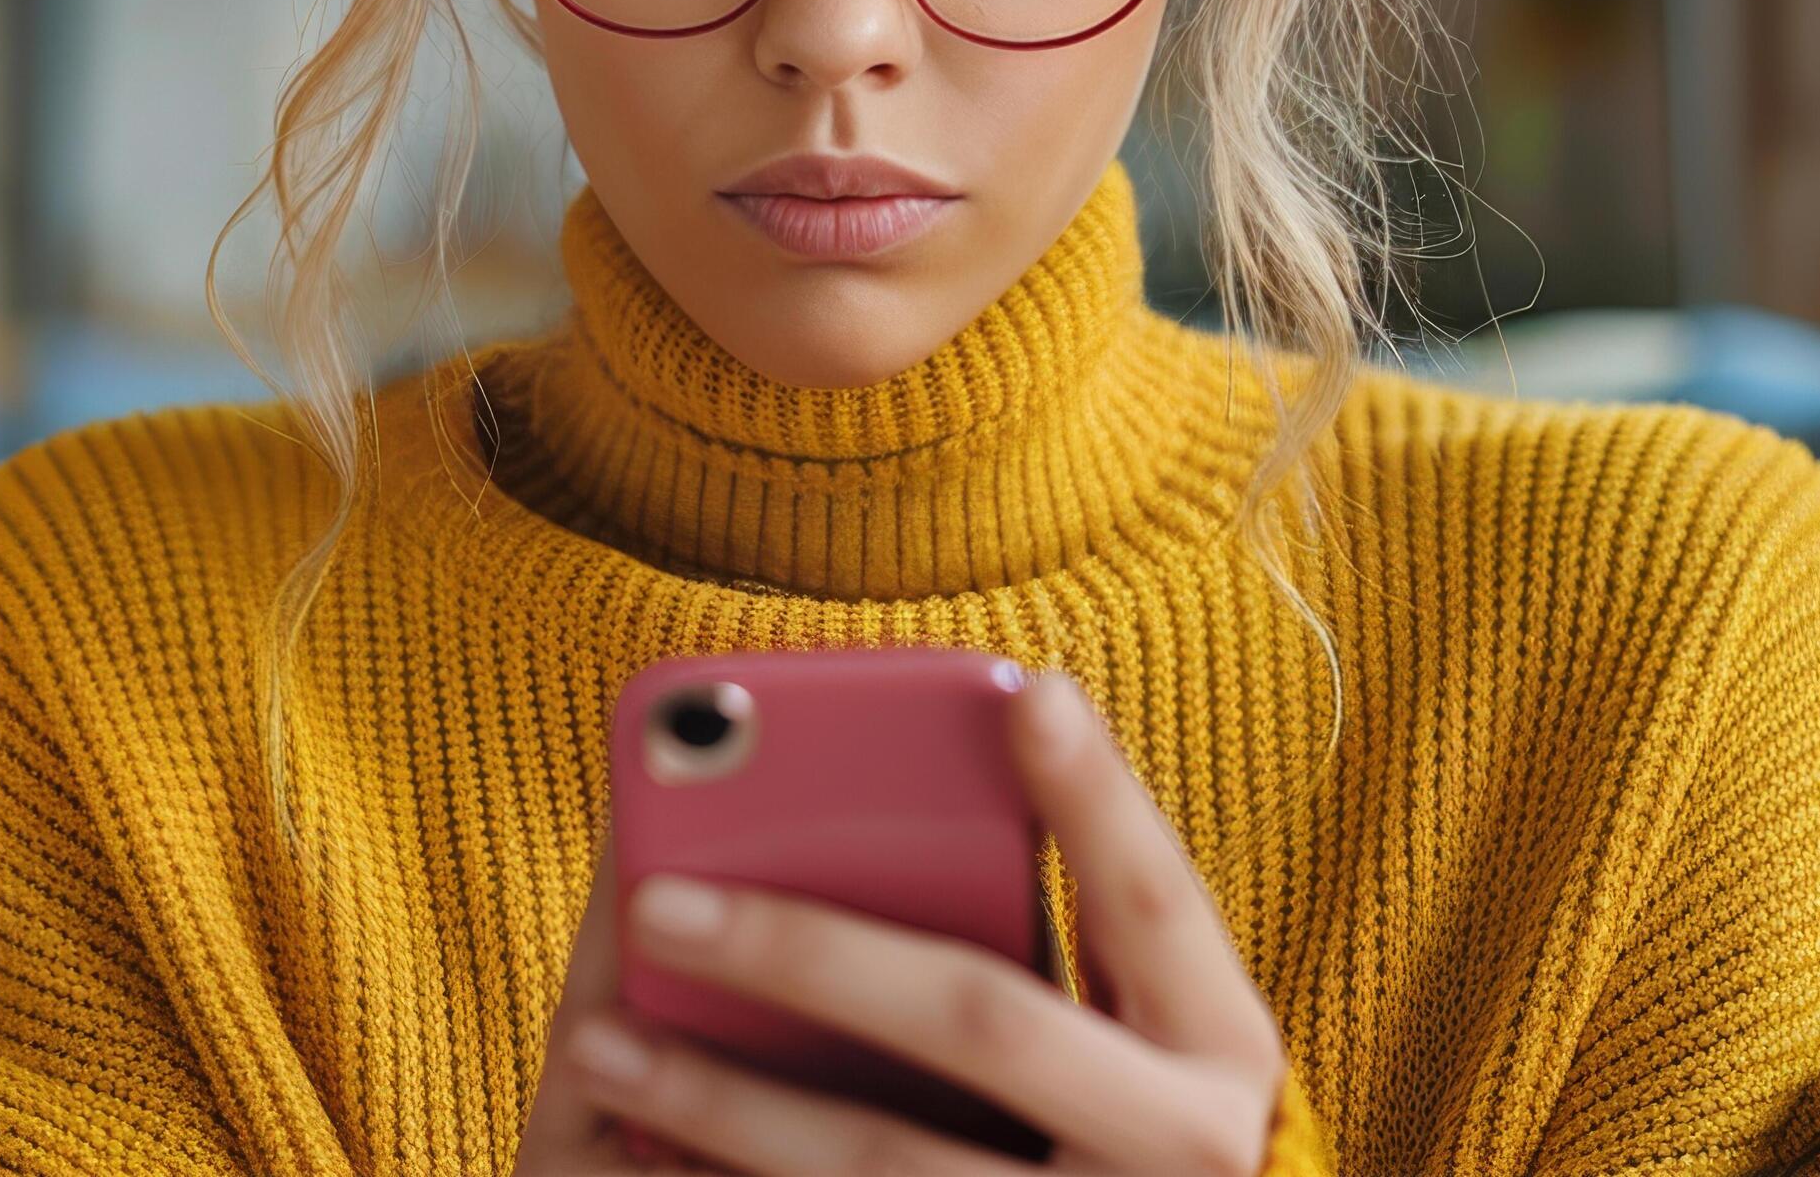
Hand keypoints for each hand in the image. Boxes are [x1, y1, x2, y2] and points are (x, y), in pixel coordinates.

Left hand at [522, 672, 1287, 1173]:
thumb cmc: (1125, 1128)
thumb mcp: (1146, 1039)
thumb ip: (1079, 939)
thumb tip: (956, 764)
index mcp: (1222, 1051)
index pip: (1156, 897)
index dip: (1100, 796)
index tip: (1029, 690)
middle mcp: (1181, 1150)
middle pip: (982, 1017)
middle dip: (808, 951)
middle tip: (655, 902)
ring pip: (883, 1158)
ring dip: (726, 1098)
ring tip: (597, 1044)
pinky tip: (636, 1158)